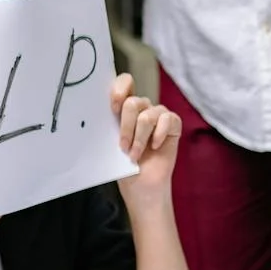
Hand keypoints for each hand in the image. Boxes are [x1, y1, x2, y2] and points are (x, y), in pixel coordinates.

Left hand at [111, 73, 179, 203]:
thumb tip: (97, 113)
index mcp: (124, 108)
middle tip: (122, 146)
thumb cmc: (125, 166)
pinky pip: (167, 120)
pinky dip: (158, 135)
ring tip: (135, 155)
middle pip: (133, 102)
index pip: (125, 83)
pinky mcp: (173, 124)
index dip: (119, 89)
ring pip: (147, 115)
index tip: (112, 108)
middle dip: (126, 127)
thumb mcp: (112, 143)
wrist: (141, 186)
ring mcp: (158, 115)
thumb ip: (111, 124)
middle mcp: (142, 108)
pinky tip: (155, 147)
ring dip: (139, 138)